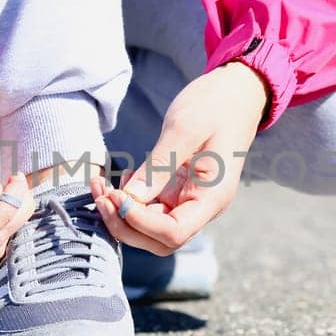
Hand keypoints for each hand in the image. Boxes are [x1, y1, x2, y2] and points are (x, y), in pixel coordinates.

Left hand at [92, 62, 267, 254]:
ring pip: (151, 229)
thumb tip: (130, 198)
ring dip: (121, 215)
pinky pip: (150, 210)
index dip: (139, 222)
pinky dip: (130, 202)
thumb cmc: (215, 105)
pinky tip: (120, 180)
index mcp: (213, 197)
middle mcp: (202, 207)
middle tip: (100, 194)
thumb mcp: (185, 128)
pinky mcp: (178, 192)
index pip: (173, 232)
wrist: (235, 94)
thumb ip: (159, 165)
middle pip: (159, 241)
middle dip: (124, 224)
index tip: (116, 195)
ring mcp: (190, 201)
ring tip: (101, 186)